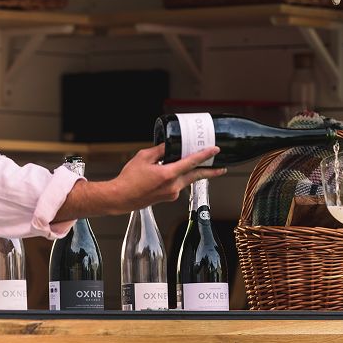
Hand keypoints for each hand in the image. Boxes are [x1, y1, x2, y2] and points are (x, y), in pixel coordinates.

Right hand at [58, 144, 225, 218]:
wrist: (121, 198)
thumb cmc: (129, 179)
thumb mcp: (143, 157)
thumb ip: (160, 150)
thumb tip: (170, 145)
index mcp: (168, 174)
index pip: (191, 163)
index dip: (205, 155)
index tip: (215, 150)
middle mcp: (173, 186)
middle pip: (196, 176)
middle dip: (210, 171)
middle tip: (222, 167)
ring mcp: (172, 194)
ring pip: (188, 180)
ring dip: (195, 174)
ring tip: (200, 166)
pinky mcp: (168, 197)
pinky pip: (179, 185)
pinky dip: (181, 178)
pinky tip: (176, 172)